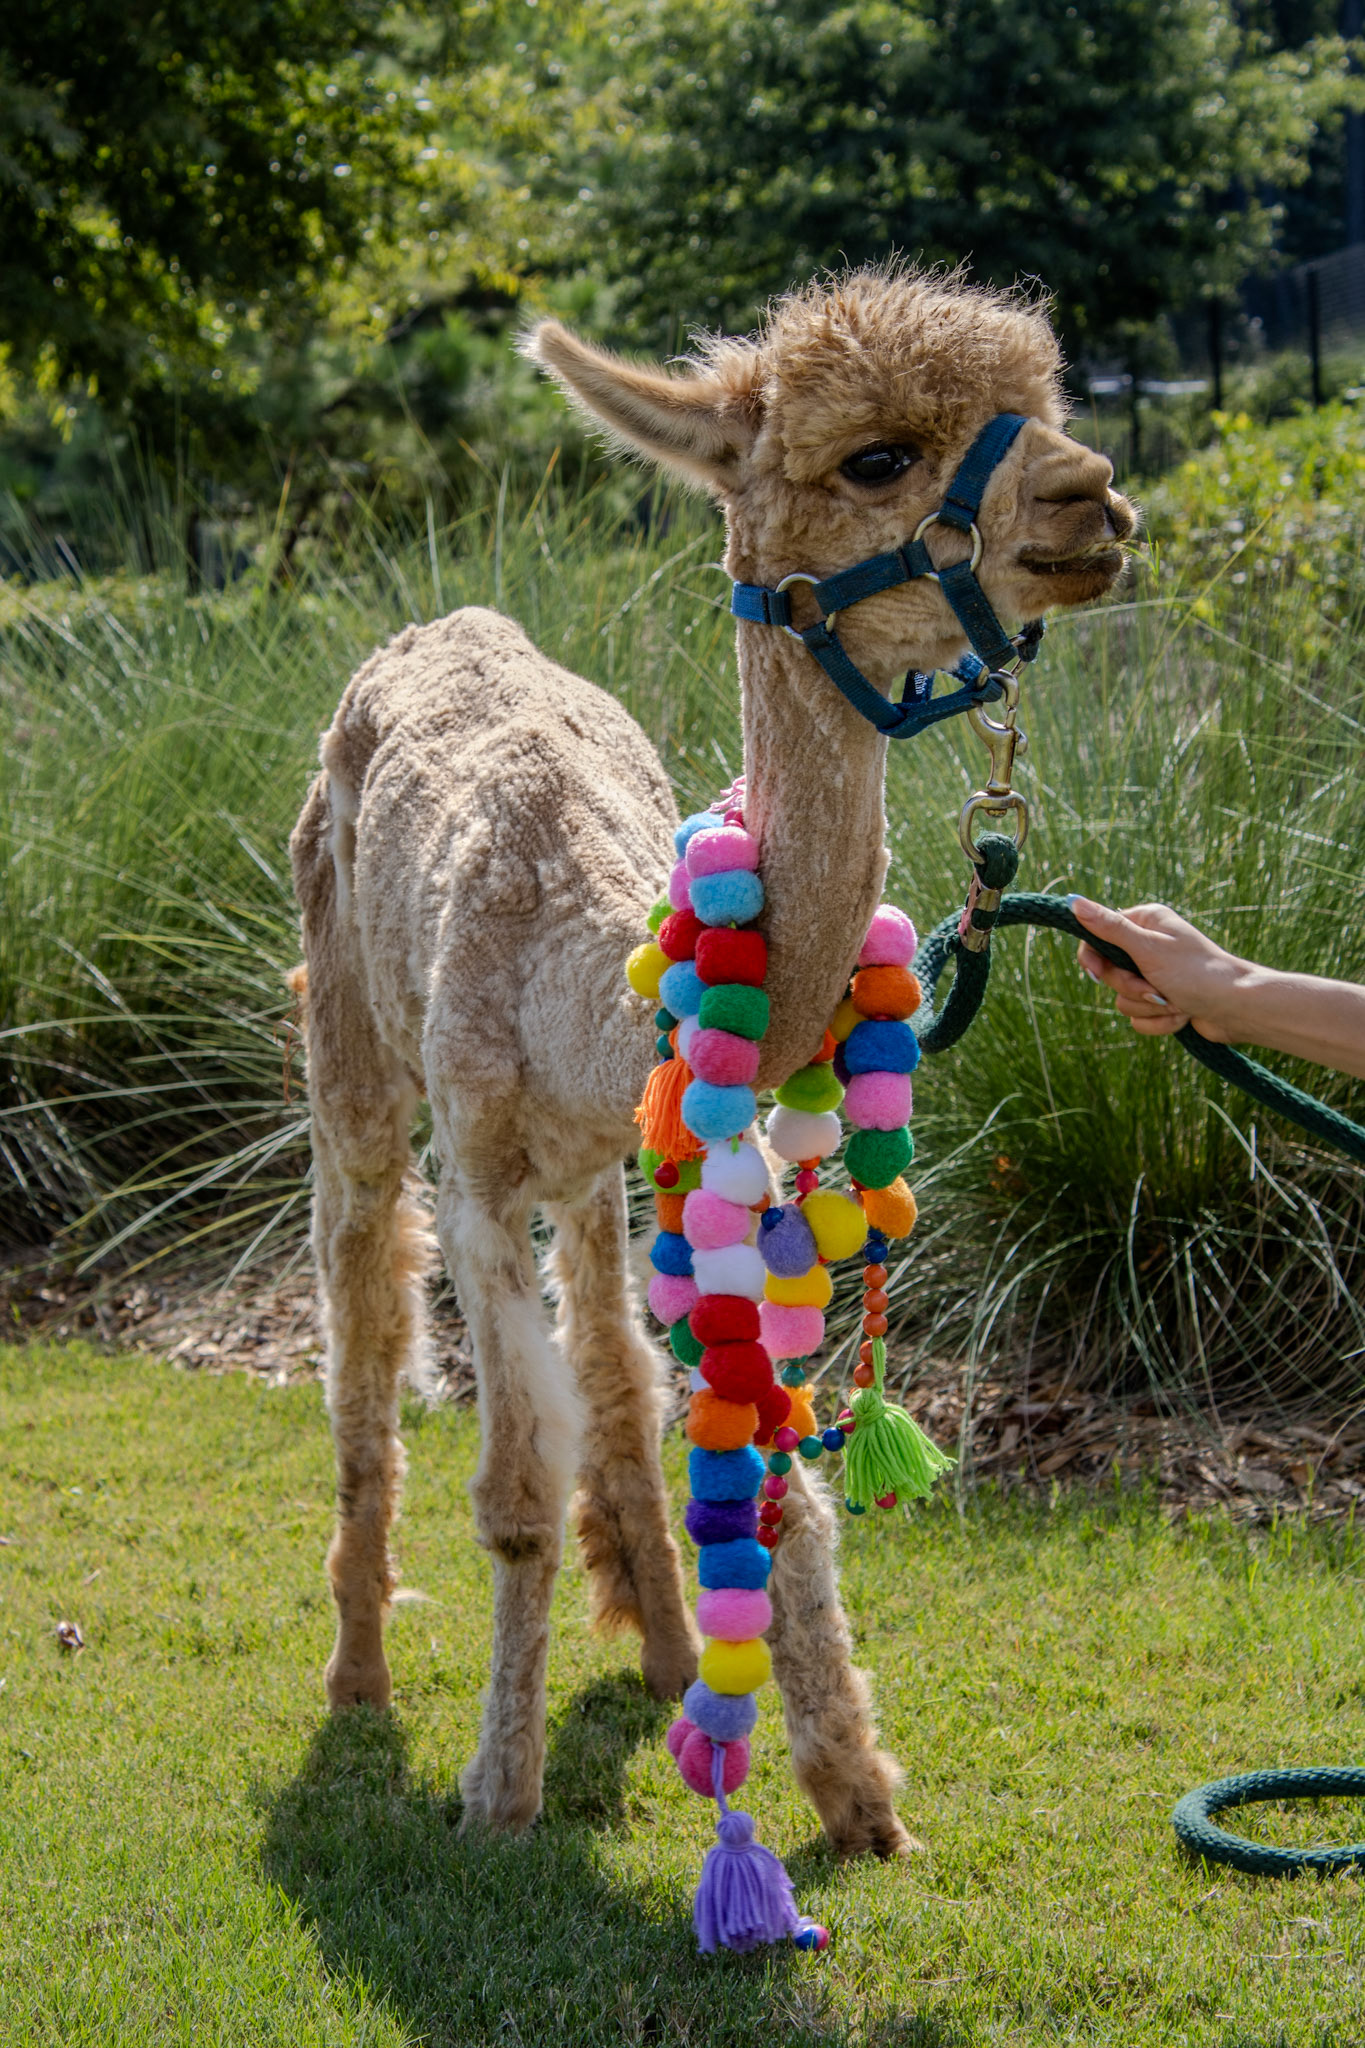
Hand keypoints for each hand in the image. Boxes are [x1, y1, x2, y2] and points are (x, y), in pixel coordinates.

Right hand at [1070, 898, 1245, 1041]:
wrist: (1237, 1008)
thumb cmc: (1197, 972)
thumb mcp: (1148, 948)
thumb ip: (1109, 927)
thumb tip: (1074, 902)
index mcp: (1145, 923)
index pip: (1098, 937)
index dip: (1093, 959)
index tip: (1095, 973)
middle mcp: (1148, 947)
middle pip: (1108, 973)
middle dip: (1131, 988)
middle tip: (1154, 988)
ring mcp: (1155, 976)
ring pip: (1123, 1000)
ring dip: (1149, 1007)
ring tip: (1176, 1002)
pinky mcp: (1162, 1002)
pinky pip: (1139, 1019)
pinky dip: (1159, 1022)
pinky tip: (1182, 1015)